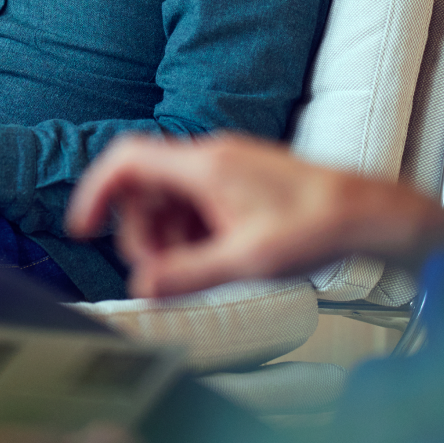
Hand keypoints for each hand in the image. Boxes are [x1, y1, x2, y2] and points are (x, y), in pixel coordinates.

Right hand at [67, 134, 443, 297]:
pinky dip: (192, 231)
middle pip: (144, 186)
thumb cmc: (313, 226)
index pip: (127, 160)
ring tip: (196, 269)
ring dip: (168, 236)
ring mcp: (225, 166)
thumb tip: (144, 285)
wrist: (362, 212)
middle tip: (161, 271)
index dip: (95, 190)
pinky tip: (216, 257)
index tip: (82, 226)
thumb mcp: (244, 261)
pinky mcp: (238, 180)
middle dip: (140, 231)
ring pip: (169, 198)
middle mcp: (209, 157)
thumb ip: (187, 274)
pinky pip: (195, 202)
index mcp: (203, 165)